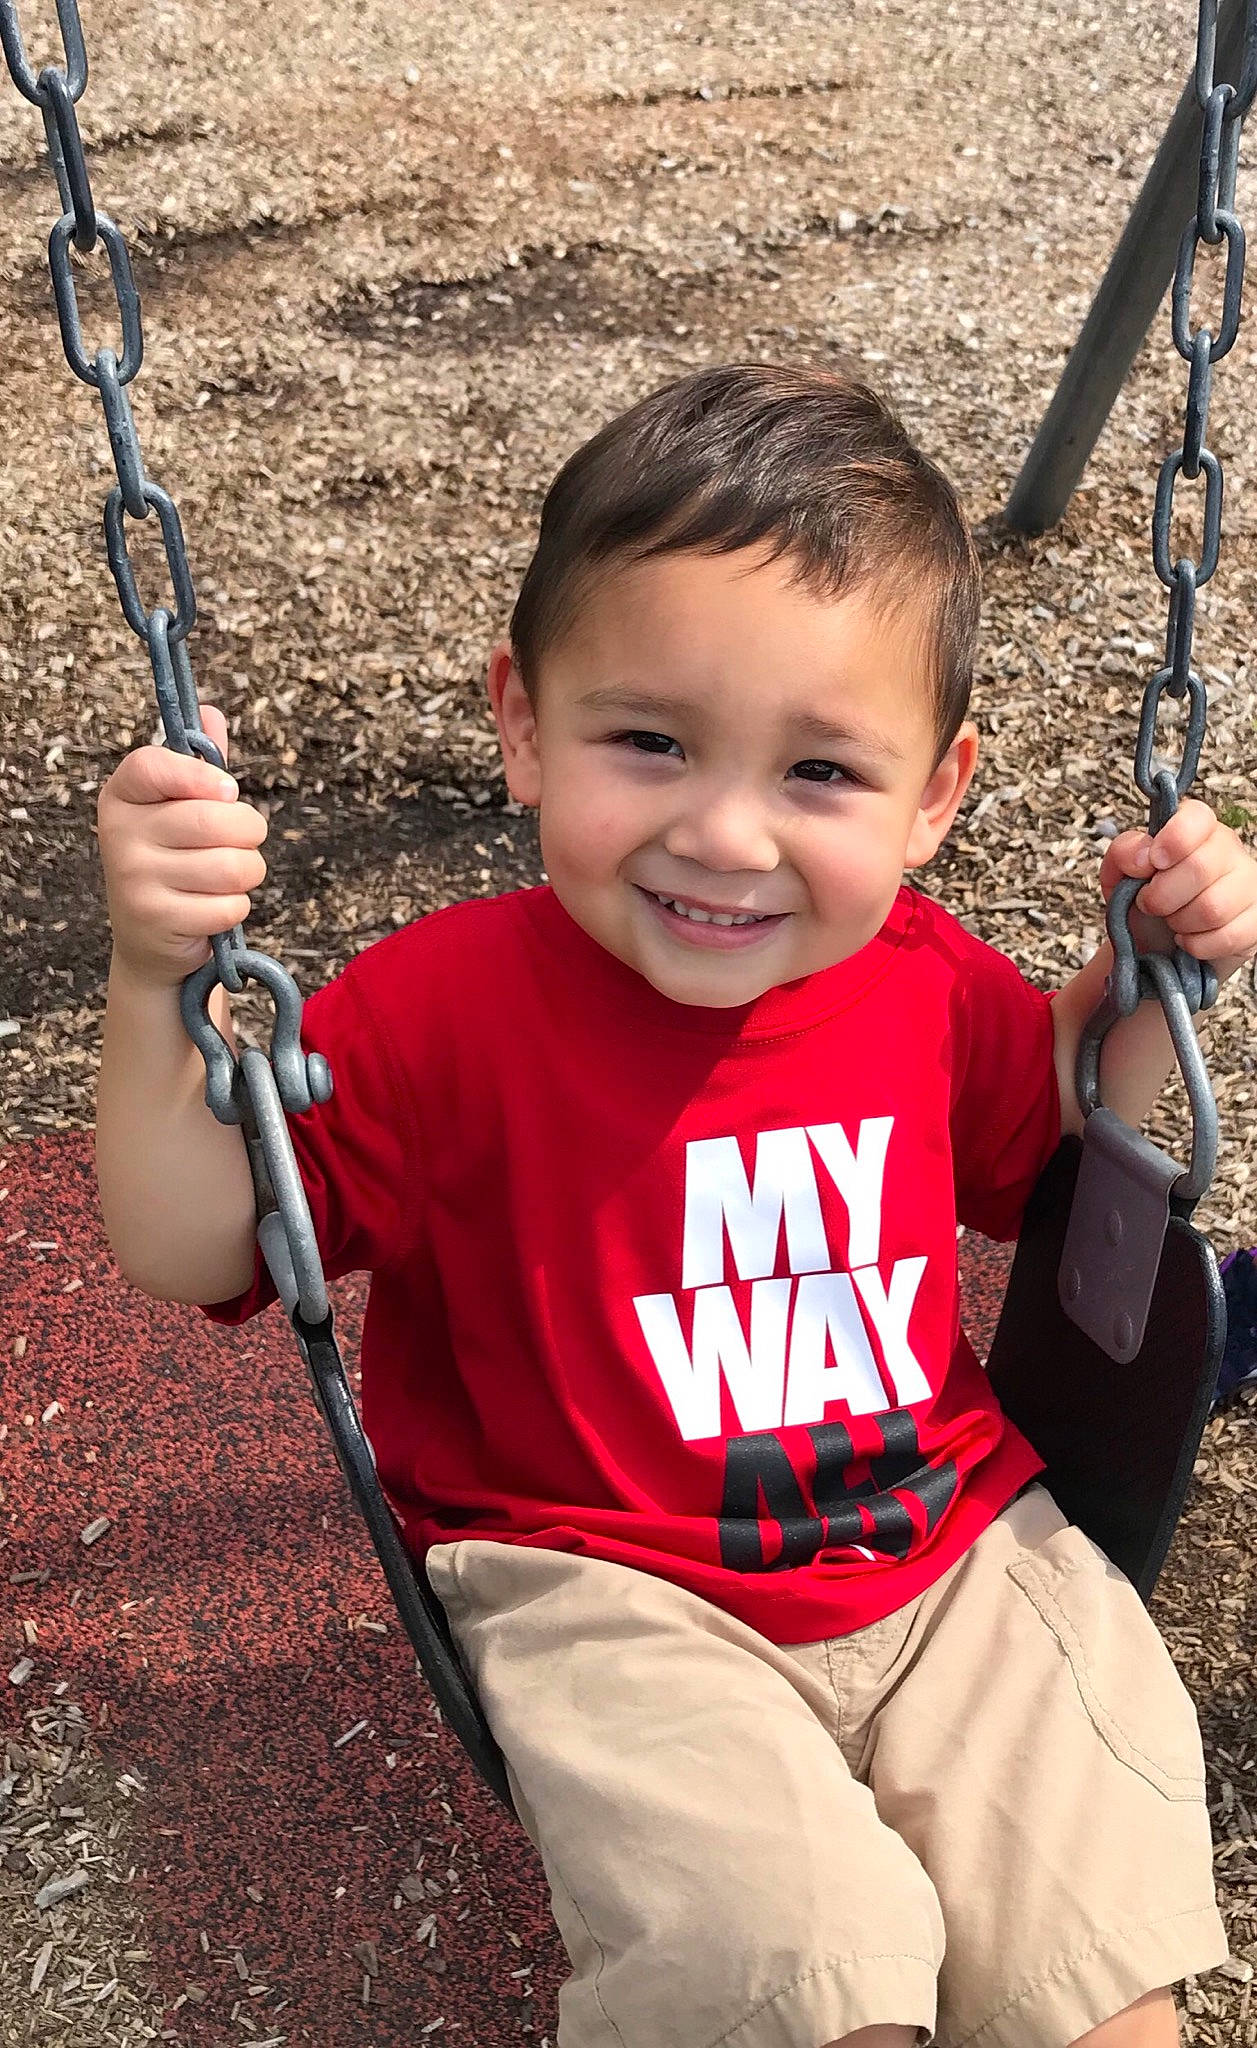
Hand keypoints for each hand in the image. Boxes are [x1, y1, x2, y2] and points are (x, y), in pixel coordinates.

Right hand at [96, 705, 268, 989]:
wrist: (149, 936)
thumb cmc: (175, 858)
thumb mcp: (180, 808)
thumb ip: (199, 764)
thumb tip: (212, 714)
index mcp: (123, 795)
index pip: (154, 766)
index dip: (199, 775)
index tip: (228, 790)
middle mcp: (119, 833)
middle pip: (214, 820)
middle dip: (249, 832)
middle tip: (242, 840)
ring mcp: (132, 877)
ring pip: (231, 866)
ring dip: (248, 872)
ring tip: (229, 876)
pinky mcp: (155, 919)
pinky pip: (228, 905)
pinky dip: (236, 908)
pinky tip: (213, 907)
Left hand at [1099, 797, 1256, 982]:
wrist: (1157, 946)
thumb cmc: (1142, 903)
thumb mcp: (1118, 875)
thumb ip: (1124, 853)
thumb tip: (1144, 858)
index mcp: (1195, 829)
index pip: (1197, 817)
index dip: (1174, 839)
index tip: (1154, 862)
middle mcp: (1228, 850)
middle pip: (1200, 867)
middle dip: (1162, 896)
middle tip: (1150, 904)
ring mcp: (1249, 885)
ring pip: (1213, 907)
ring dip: (1180, 923)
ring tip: (1172, 921)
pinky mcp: (1256, 921)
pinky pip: (1228, 936)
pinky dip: (1196, 945)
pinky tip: (1188, 939)